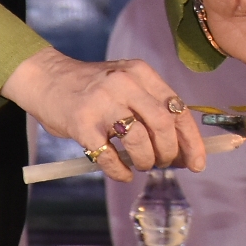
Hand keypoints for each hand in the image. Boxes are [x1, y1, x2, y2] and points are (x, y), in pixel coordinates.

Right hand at [2, 47, 206, 180]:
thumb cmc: (93, 88)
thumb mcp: (126, 83)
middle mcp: (124, 83)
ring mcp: (102, 102)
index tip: (198, 163)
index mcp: (141, 73)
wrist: (47, 78)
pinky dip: (121, 171)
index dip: (192, 140)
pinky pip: (109, 157)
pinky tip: (123, 172)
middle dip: (169, 152)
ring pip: (139, 141)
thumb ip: (152, 106)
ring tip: (142, 165)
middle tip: (163, 163)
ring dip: (147, 161)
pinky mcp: (81, 123)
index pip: (178, 108)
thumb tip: (181, 148)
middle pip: (163, 124)